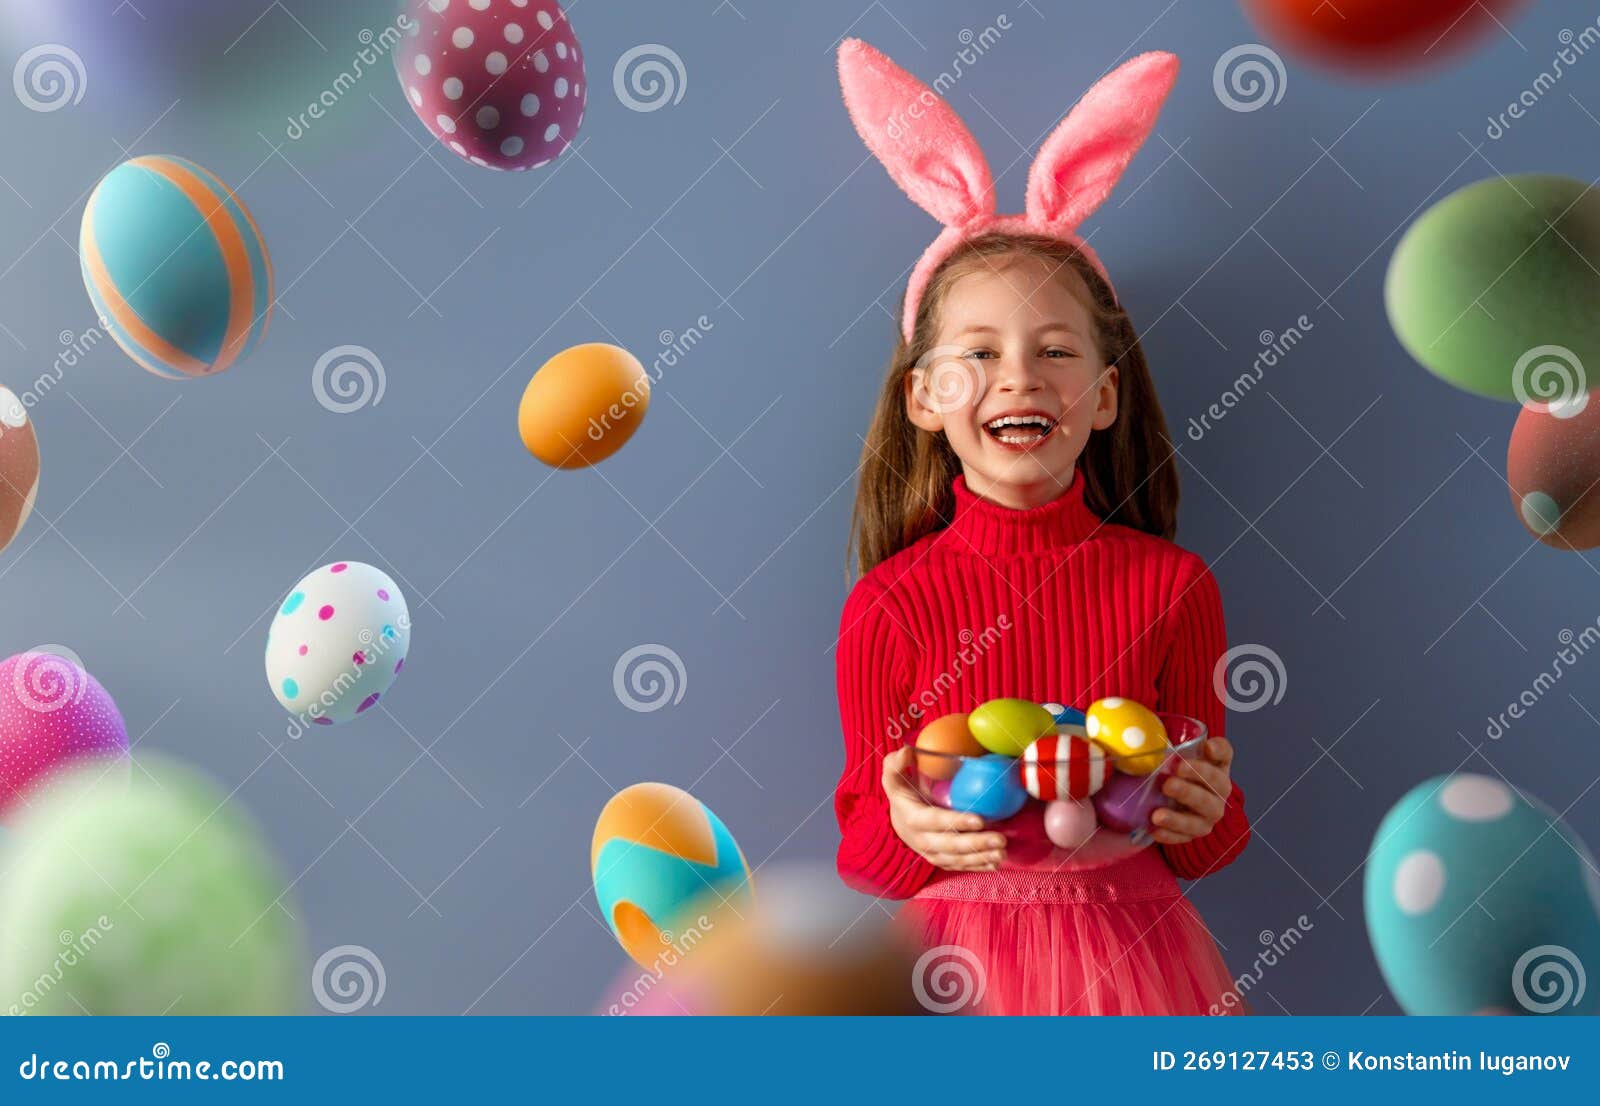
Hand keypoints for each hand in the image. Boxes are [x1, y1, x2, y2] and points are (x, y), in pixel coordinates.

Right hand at [881, 746, 1006, 870]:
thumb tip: (906, 751)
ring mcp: (931, 853)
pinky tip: (995, 864)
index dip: (956, 822)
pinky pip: (959, 866)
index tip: (980, 820)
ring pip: (957, 859)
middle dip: (976, 844)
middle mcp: (921, 840)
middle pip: (950, 845)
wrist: (898, 820)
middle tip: (1000, 839)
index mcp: (912, 818)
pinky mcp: (940, 860)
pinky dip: (977, 867)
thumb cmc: (902, 793)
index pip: (935, 821)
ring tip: (1002, 853)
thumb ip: (896, 763)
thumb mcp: (893, 776)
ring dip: (981, 858)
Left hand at [1151, 738, 1233, 845]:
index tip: (1207, 746)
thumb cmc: (1167, 768)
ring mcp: (1208, 815)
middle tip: (1169, 782)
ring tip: (1158, 814)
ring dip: (1180, 817)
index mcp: (1215, 766)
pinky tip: (1153, 830)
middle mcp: (1218, 791)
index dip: (1219, 750)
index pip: (1224, 754)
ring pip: (1202, 818)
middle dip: (1193, 785)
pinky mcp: (1193, 833)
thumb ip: (1155, 741)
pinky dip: (1170, 835)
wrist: (1168, 799)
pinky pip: (1185, 838)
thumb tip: (1127, 732)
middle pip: (1216, 787)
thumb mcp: (1165, 752)